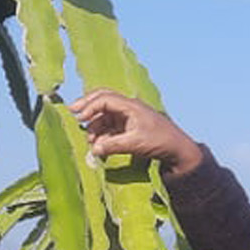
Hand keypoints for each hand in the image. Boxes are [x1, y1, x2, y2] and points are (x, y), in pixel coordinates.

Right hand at [67, 89, 203, 174]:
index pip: (105, 99)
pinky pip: (111, 127)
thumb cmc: (160, 142)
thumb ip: (113, 146)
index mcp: (130, 106)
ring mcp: (129, 117)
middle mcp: (128, 108)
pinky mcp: (129, 128)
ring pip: (105, 116)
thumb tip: (93, 149)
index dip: (89, 106)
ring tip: (89, 141)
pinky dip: (102, 134)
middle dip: (87, 106)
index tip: (78, 117)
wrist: (177, 150)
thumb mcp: (135, 144)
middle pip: (103, 100)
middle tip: (72, 113)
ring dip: (95, 126)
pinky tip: (98, 146)